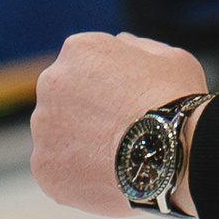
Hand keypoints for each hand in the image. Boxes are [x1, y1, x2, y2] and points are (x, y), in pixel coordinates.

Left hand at [31, 32, 209, 218]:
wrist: (172, 151)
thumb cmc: (176, 99)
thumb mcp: (166, 56)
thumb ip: (134, 48)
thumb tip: (119, 44)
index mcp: (79, 50)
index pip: (84, 63)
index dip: (108, 82)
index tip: (126, 98)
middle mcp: (51, 82)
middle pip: (64, 97)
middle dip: (86, 110)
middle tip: (120, 128)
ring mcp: (43, 126)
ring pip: (57, 133)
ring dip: (79, 141)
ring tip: (117, 155)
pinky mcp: (44, 165)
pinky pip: (57, 168)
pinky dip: (76, 172)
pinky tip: (107, 174)